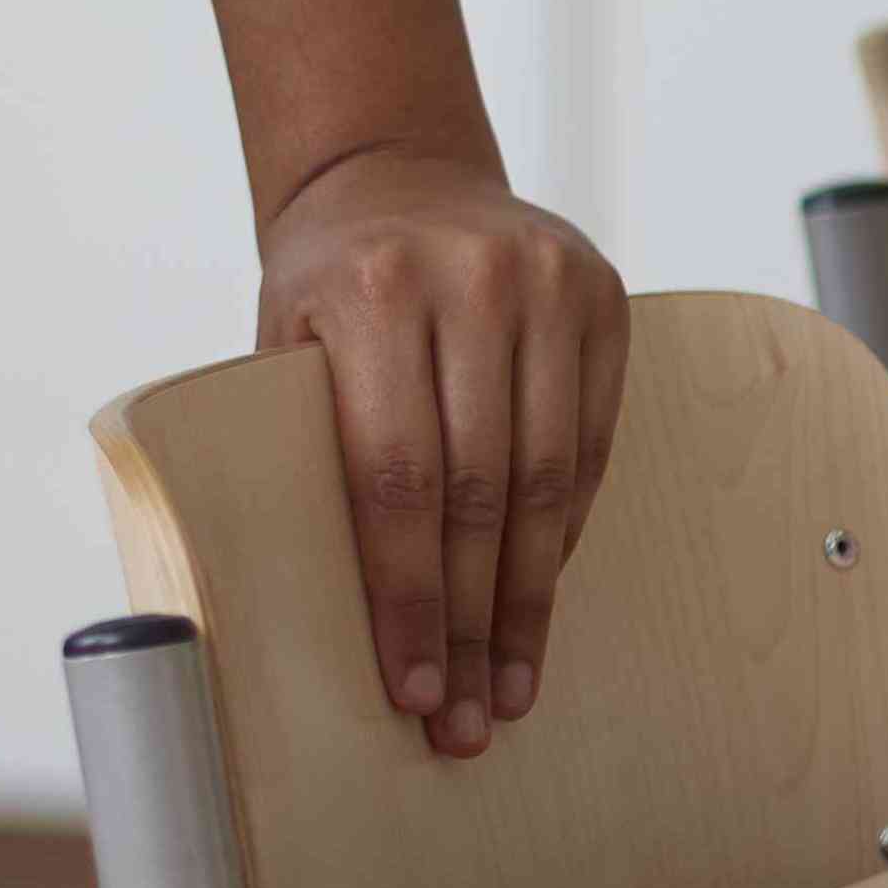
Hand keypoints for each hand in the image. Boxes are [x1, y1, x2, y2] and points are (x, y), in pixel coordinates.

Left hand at [259, 144, 622, 757]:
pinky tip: (541, 598)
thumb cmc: (326, 282)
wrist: (396, 169)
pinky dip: (566, 532)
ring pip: (549, 480)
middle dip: (469, 622)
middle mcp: (466, 281)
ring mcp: (546, 284)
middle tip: (464, 718)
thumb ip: (303, 442)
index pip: (392, 476)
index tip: (409, 686)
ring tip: (510, 686)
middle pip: (478, 492)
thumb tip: (295, 609)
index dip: (406, 593)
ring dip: (528, 601)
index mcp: (368, 293)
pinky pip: (593, 445)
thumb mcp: (284, 338)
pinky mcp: (603, 297)